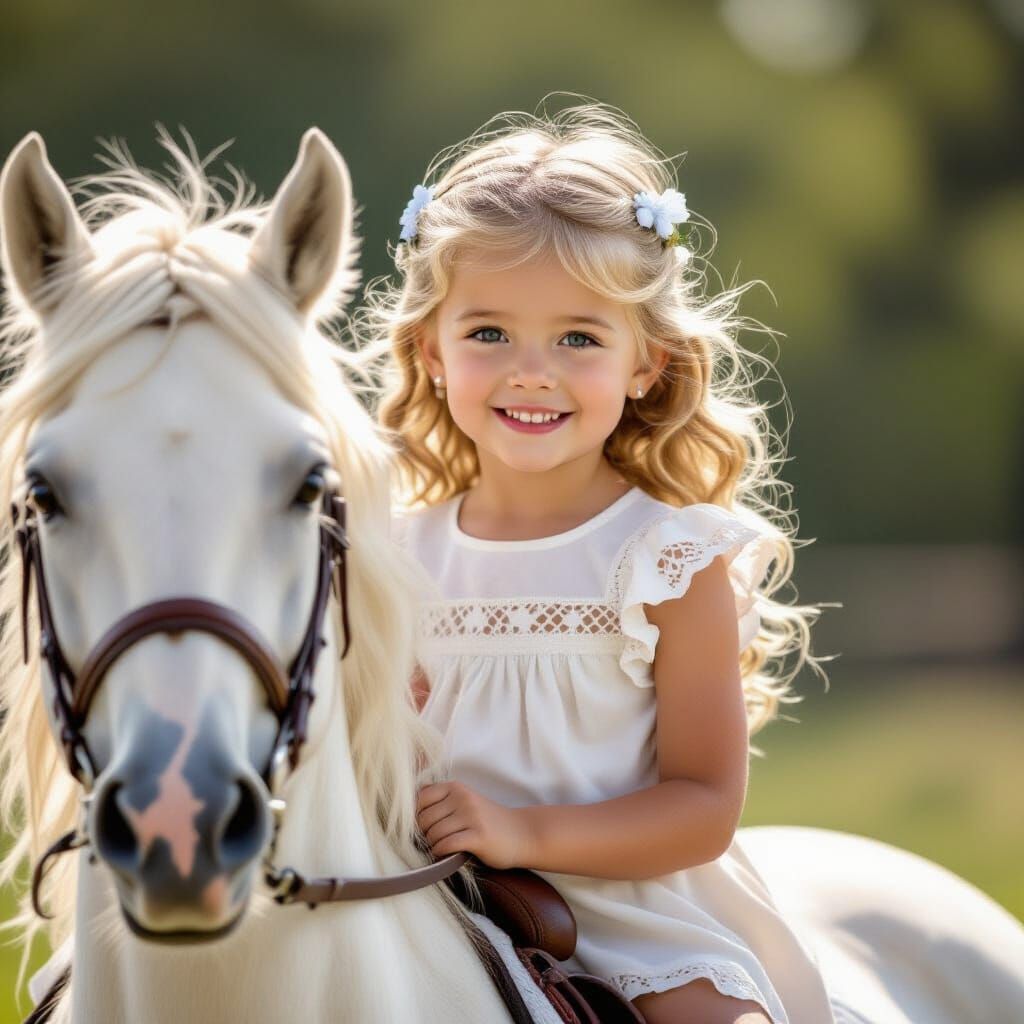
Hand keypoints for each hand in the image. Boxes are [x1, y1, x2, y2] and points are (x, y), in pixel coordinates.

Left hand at [416, 780, 534, 869]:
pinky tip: (446, 855)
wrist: (521, 833)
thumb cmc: (487, 821)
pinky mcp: (478, 836)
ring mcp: (471, 815)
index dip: (415, 816)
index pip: (420, 798)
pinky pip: (447, 845)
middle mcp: (463, 797)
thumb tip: (408, 810)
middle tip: (432, 842)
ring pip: (434, 834)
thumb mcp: (465, 802)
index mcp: (456, 787)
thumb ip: (441, 802)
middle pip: (424, 819)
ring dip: (433, 846)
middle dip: (423, 834)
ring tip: (441, 849)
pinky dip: (441, 853)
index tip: (422, 828)